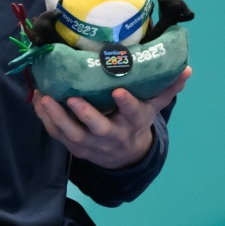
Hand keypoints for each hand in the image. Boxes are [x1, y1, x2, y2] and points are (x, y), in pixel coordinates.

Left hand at [32, 67, 191, 168]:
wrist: (123, 155)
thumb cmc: (135, 121)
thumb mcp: (152, 107)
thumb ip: (165, 89)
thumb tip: (186, 70)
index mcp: (132, 123)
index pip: (132, 114)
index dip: (125, 104)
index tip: (118, 91)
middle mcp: (111, 135)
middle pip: (98, 128)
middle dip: (86, 115)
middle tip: (73, 98)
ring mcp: (90, 143)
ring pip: (72, 134)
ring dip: (57, 117)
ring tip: (45, 98)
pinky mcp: (73, 146)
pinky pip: (57, 134)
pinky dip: (46, 119)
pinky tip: (38, 101)